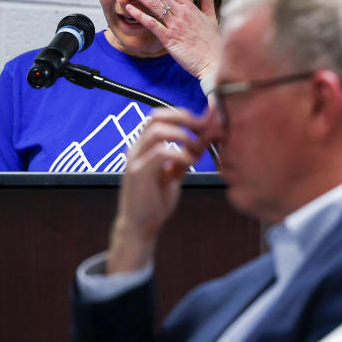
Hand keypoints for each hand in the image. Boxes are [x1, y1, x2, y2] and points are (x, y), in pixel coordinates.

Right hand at [107, 106, 213, 272]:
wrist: (140, 226)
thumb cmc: (156, 200)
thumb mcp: (176, 172)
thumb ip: (188, 154)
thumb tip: (206, 136)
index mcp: (144, 146)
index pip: (159, 116)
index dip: (182, 115)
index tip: (202, 124)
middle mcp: (136, 149)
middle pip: (157, 117)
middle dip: (183, 119)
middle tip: (202, 131)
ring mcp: (135, 160)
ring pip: (157, 131)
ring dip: (182, 136)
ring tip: (195, 150)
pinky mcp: (138, 174)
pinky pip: (160, 153)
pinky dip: (180, 154)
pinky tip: (190, 163)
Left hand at [121, 0, 221, 78]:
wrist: (215, 62)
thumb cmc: (213, 43)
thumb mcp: (212, 17)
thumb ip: (208, 0)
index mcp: (190, 7)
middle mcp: (182, 13)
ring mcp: (175, 25)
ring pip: (154, 4)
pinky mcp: (170, 38)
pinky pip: (152, 24)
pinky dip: (140, 15)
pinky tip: (129, 8)